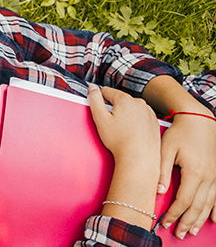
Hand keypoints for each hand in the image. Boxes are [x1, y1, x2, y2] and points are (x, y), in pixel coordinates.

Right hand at [88, 85, 161, 227]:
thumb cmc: (120, 141)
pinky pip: (141, 118)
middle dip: (113, 109)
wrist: (139, 158)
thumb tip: (92, 88)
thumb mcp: (100, 119)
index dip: (99, 100)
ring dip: (125, 115)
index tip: (99, 111)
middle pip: (120, 100)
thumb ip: (94, 99)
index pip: (106, 91)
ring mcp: (149, 113)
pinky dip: (135, 123)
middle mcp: (139, 103)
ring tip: (121, 131)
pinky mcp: (154, 123)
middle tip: (110, 125)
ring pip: (131, 109)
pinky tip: (130, 134)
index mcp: (125, 100)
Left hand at [157, 112, 215, 237]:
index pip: (183, 201)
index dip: (173, 214)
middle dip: (186, 222)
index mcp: (194, 172)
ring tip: (190, 232)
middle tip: (178, 235)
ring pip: (210, 204)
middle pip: (197, 206)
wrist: (200, 120)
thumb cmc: (180, 133)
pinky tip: (214, 220)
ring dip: (200, 219)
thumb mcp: (166, 149)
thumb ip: (162, 170)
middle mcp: (208, 177)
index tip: (163, 224)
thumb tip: (158, 191)